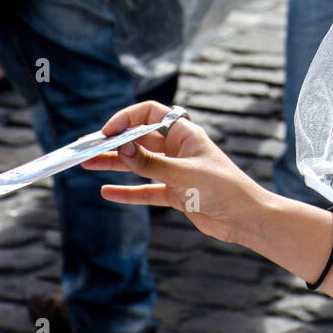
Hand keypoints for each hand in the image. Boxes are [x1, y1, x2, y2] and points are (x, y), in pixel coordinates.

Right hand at [81, 101, 266, 245]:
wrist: (245, 218)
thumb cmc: (222, 188)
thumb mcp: (182, 174)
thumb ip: (149, 163)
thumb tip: (121, 147)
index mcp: (184, 134)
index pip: (150, 114)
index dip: (127, 118)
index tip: (107, 132)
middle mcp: (179, 149)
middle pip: (140, 140)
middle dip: (114, 143)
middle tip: (86, 149)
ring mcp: (177, 171)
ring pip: (139, 164)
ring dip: (115, 165)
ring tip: (87, 165)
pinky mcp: (177, 193)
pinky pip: (146, 189)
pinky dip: (128, 191)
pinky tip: (106, 192)